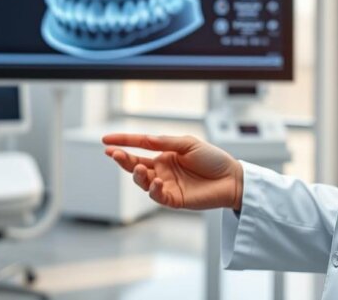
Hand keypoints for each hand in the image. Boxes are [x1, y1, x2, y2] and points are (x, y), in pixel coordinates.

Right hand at [102, 133, 242, 210]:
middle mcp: (162, 169)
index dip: (122, 142)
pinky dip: (153, 189)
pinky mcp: (174, 199)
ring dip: (136, 174)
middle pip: (135, 164)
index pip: (138, 147)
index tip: (105, 140)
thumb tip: (143, 139)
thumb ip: (164, 142)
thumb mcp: (187, 144)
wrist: (232, 179)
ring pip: (142, 181)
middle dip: (123, 159)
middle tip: (114, 154)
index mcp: (164, 154)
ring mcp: (167, 185)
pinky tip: (156, 181)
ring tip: (138, 167)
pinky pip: (157, 195)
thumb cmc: (212, 159)